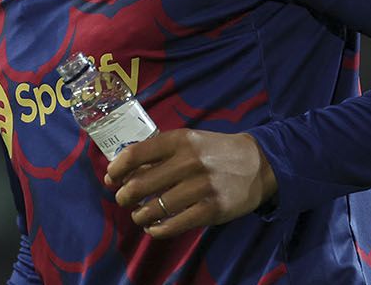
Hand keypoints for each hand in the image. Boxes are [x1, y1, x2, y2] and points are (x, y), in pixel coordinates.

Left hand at [103, 129, 277, 238]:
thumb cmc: (214, 152)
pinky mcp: (211, 209)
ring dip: (139, 215)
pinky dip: (157, 230)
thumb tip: (118, 172)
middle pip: (140, 184)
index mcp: (179, 140)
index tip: (111, 178)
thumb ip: (156, 154)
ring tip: (139, 215)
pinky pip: (174, 225)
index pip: (135, 154)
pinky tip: (153, 228)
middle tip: (123, 200)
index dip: (116, 169)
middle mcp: (188, 162)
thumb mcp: (187, 142)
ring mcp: (201, 187)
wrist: (259, 164)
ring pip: (154, 208)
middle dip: (124, 196)